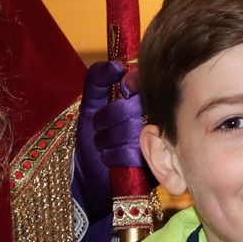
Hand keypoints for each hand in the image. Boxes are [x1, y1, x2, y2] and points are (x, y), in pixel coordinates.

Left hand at [72, 61, 144, 219]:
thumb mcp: (89, 105)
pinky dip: (111, 155)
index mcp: (142, 102)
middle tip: (98, 127)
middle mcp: (153, 121)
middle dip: (106, 117)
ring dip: (105, 139)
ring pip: (129, 130)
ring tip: (102, 144)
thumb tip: (115, 65)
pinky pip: (129, 152)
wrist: (87, 176)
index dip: (134, 83)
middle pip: (132, 108)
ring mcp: (155, 144)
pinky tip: (109, 159)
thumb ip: (97, 80)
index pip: (145, 84)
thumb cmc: (91, 138)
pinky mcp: (153, 166)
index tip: (124, 89)